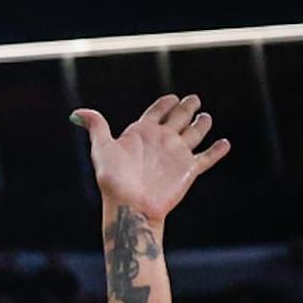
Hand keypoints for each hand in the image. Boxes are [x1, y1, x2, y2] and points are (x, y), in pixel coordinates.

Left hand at [72, 94, 229, 224]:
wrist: (131, 205)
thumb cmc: (113, 179)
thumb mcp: (102, 149)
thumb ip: (96, 127)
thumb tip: (77, 113)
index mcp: (142, 133)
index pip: (157, 111)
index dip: (165, 103)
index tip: (171, 98)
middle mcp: (161, 141)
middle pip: (179, 117)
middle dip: (187, 107)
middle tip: (193, 99)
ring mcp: (176, 154)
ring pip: (195, 133)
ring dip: (202, 123)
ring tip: (205, 117)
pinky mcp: (189, 169)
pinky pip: (207, 157)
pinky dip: (217, 150)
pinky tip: (224, 142)